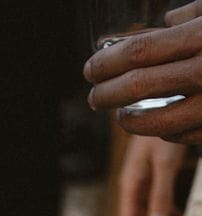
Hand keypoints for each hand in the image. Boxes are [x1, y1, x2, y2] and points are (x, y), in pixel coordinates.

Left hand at [84, 9, 201, 141]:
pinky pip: (179, 135)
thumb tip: (166, 23)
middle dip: (107, 93)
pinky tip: (155, 123)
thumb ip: (191, 15)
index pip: (139, 51)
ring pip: (155, 122)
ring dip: (129, 122)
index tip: (91, 70)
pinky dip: (162, 131)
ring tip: (120, 115)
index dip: (108, 62)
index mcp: (200, 37)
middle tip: (94, 97)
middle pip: (138, 86)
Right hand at [118, 135, 184, 215]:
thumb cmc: (162, 128)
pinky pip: (158, 202)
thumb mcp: (165, 164)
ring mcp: (144, 180)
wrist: (162, 97)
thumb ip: (160, 196)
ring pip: (149, 215)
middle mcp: (134, 186)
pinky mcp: (156, 173)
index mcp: (131, 186)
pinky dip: (169, 215)